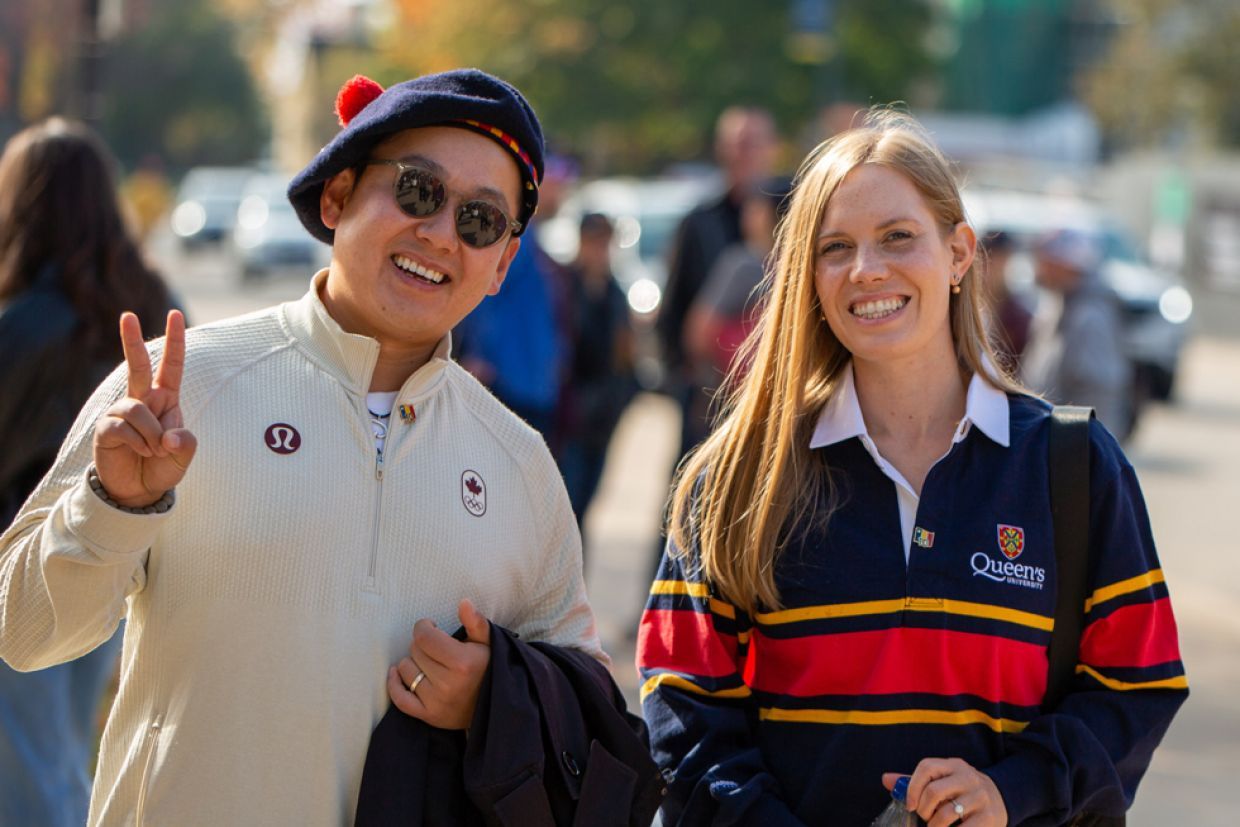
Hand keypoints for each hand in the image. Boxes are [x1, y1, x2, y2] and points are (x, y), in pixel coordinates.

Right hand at [93, 310, 196, 507]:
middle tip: (127, 315)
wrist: (138, 491)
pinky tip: (141, 453)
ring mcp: (121, 412)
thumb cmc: (162, 466)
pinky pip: (124, 427)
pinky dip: (139, 443)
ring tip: (154, 451)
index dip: (174, 341)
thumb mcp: (183, 456)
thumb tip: (169, 436)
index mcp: (166, 399)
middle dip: (131, 340)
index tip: (175, 314)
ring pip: (137, 409)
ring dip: (151, 434)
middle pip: (136, 365)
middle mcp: (142, 399)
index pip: (171, 366)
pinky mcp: (106, 428)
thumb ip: (185, 444)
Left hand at [388, 599, 491, 729]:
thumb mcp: (488, 642)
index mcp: (462, 662)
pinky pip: (400, 699)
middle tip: (436, 647)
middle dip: (422, 644)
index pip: (424, 636)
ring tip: (428, 662)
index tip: (432, 627)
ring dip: (413, 662)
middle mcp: (447, 684)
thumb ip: (475, 621)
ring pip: (405, 670)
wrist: (496, 705)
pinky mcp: (428, 716)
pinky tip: (397, 673)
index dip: (424, 627)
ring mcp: (436, 702)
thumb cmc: (488, 668)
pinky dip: (394, 684)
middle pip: (414, 650)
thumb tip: (464, 602)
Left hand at [882, 758, 1007, 826]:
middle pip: (934, 791)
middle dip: (924, 810)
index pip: (927, 767)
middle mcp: (968, 777)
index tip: (910, 806)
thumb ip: (915, 782)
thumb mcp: (943, 780)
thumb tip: (885, 779)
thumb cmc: (962, 791)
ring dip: (935, 826)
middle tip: (926, 818)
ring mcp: (980, 797)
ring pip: (946, 814)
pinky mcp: (988, 817)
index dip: (912, 787)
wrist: (1003, 798)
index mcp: (954, 765)